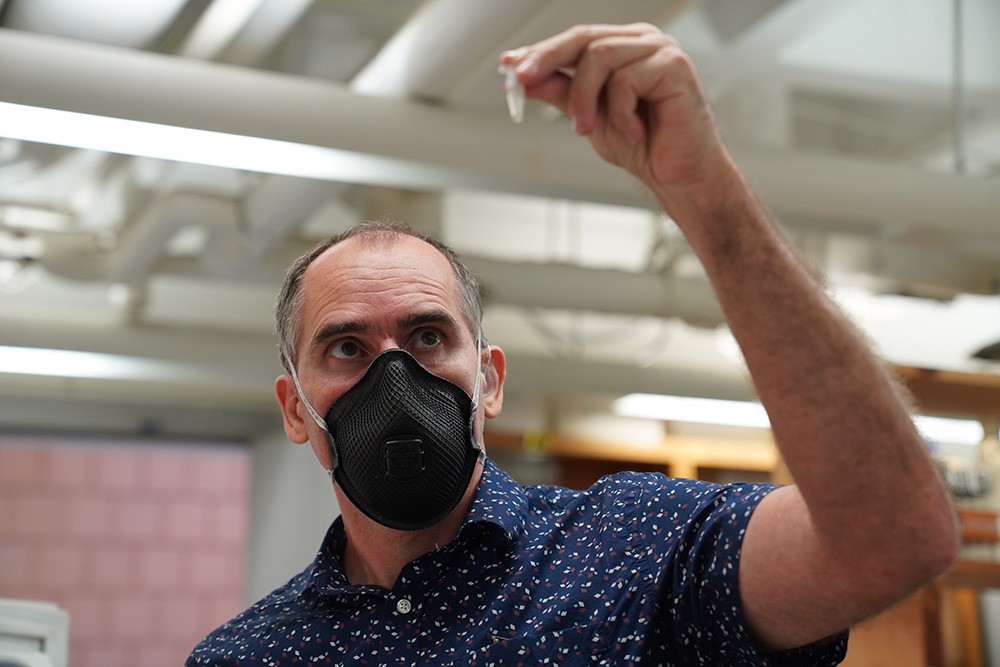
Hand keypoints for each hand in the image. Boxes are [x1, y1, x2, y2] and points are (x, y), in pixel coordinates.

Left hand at [501, 24, 731, 195]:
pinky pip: (625, 80)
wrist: (678, 174)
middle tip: (523, 81)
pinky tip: (635, 132)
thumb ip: (562, 93)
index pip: (574, 41)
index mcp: (622, 46)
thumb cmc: (642, 144)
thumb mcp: (589, 117)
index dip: (540, 52)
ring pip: (600, 56)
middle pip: (584, 38)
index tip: (509, 66)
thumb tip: (525, 79)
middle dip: (548, 60)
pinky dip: (620, 112)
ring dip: (585, 98)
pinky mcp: (674, 64)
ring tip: (588, 130)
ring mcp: (659, 48)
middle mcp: (640, 40)